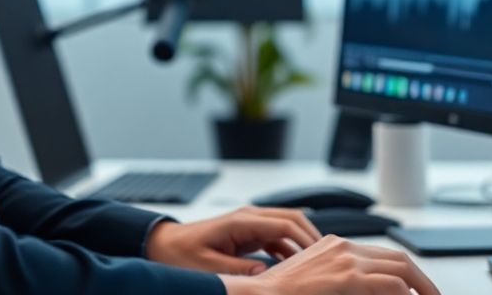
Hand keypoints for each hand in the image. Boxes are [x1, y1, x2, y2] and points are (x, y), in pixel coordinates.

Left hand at [146, 206, 321, 274]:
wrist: (165, 245)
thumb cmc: (181, 253)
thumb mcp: (208, 266)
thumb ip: (238, 269)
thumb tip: (266, 274)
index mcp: (241, 221)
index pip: (285, 224)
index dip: (306, 240)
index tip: (321, 258)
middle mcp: (249, 217)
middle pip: (293, 219)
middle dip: (312, 237)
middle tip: (327, 260)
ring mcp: (250, 223)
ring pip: (288, 227)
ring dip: (302, 244)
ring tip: (316, 266)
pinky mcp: (249, 233)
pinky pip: (277, 238)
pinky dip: (290, 249)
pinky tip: (296, 268)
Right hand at [219, 235, 440, 294]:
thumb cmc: (281, 294)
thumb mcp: (317, 282)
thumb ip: (343, 282)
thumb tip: (373, 291)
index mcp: (335, 245)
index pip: (383, 256)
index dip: (407, 274)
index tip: (418, 290)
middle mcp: (343, 246)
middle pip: (398, 258)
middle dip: (422, 280)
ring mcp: (346, 259)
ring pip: (401, 268)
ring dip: (422, 288)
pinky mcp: (347, 277)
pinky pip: (391, 285)